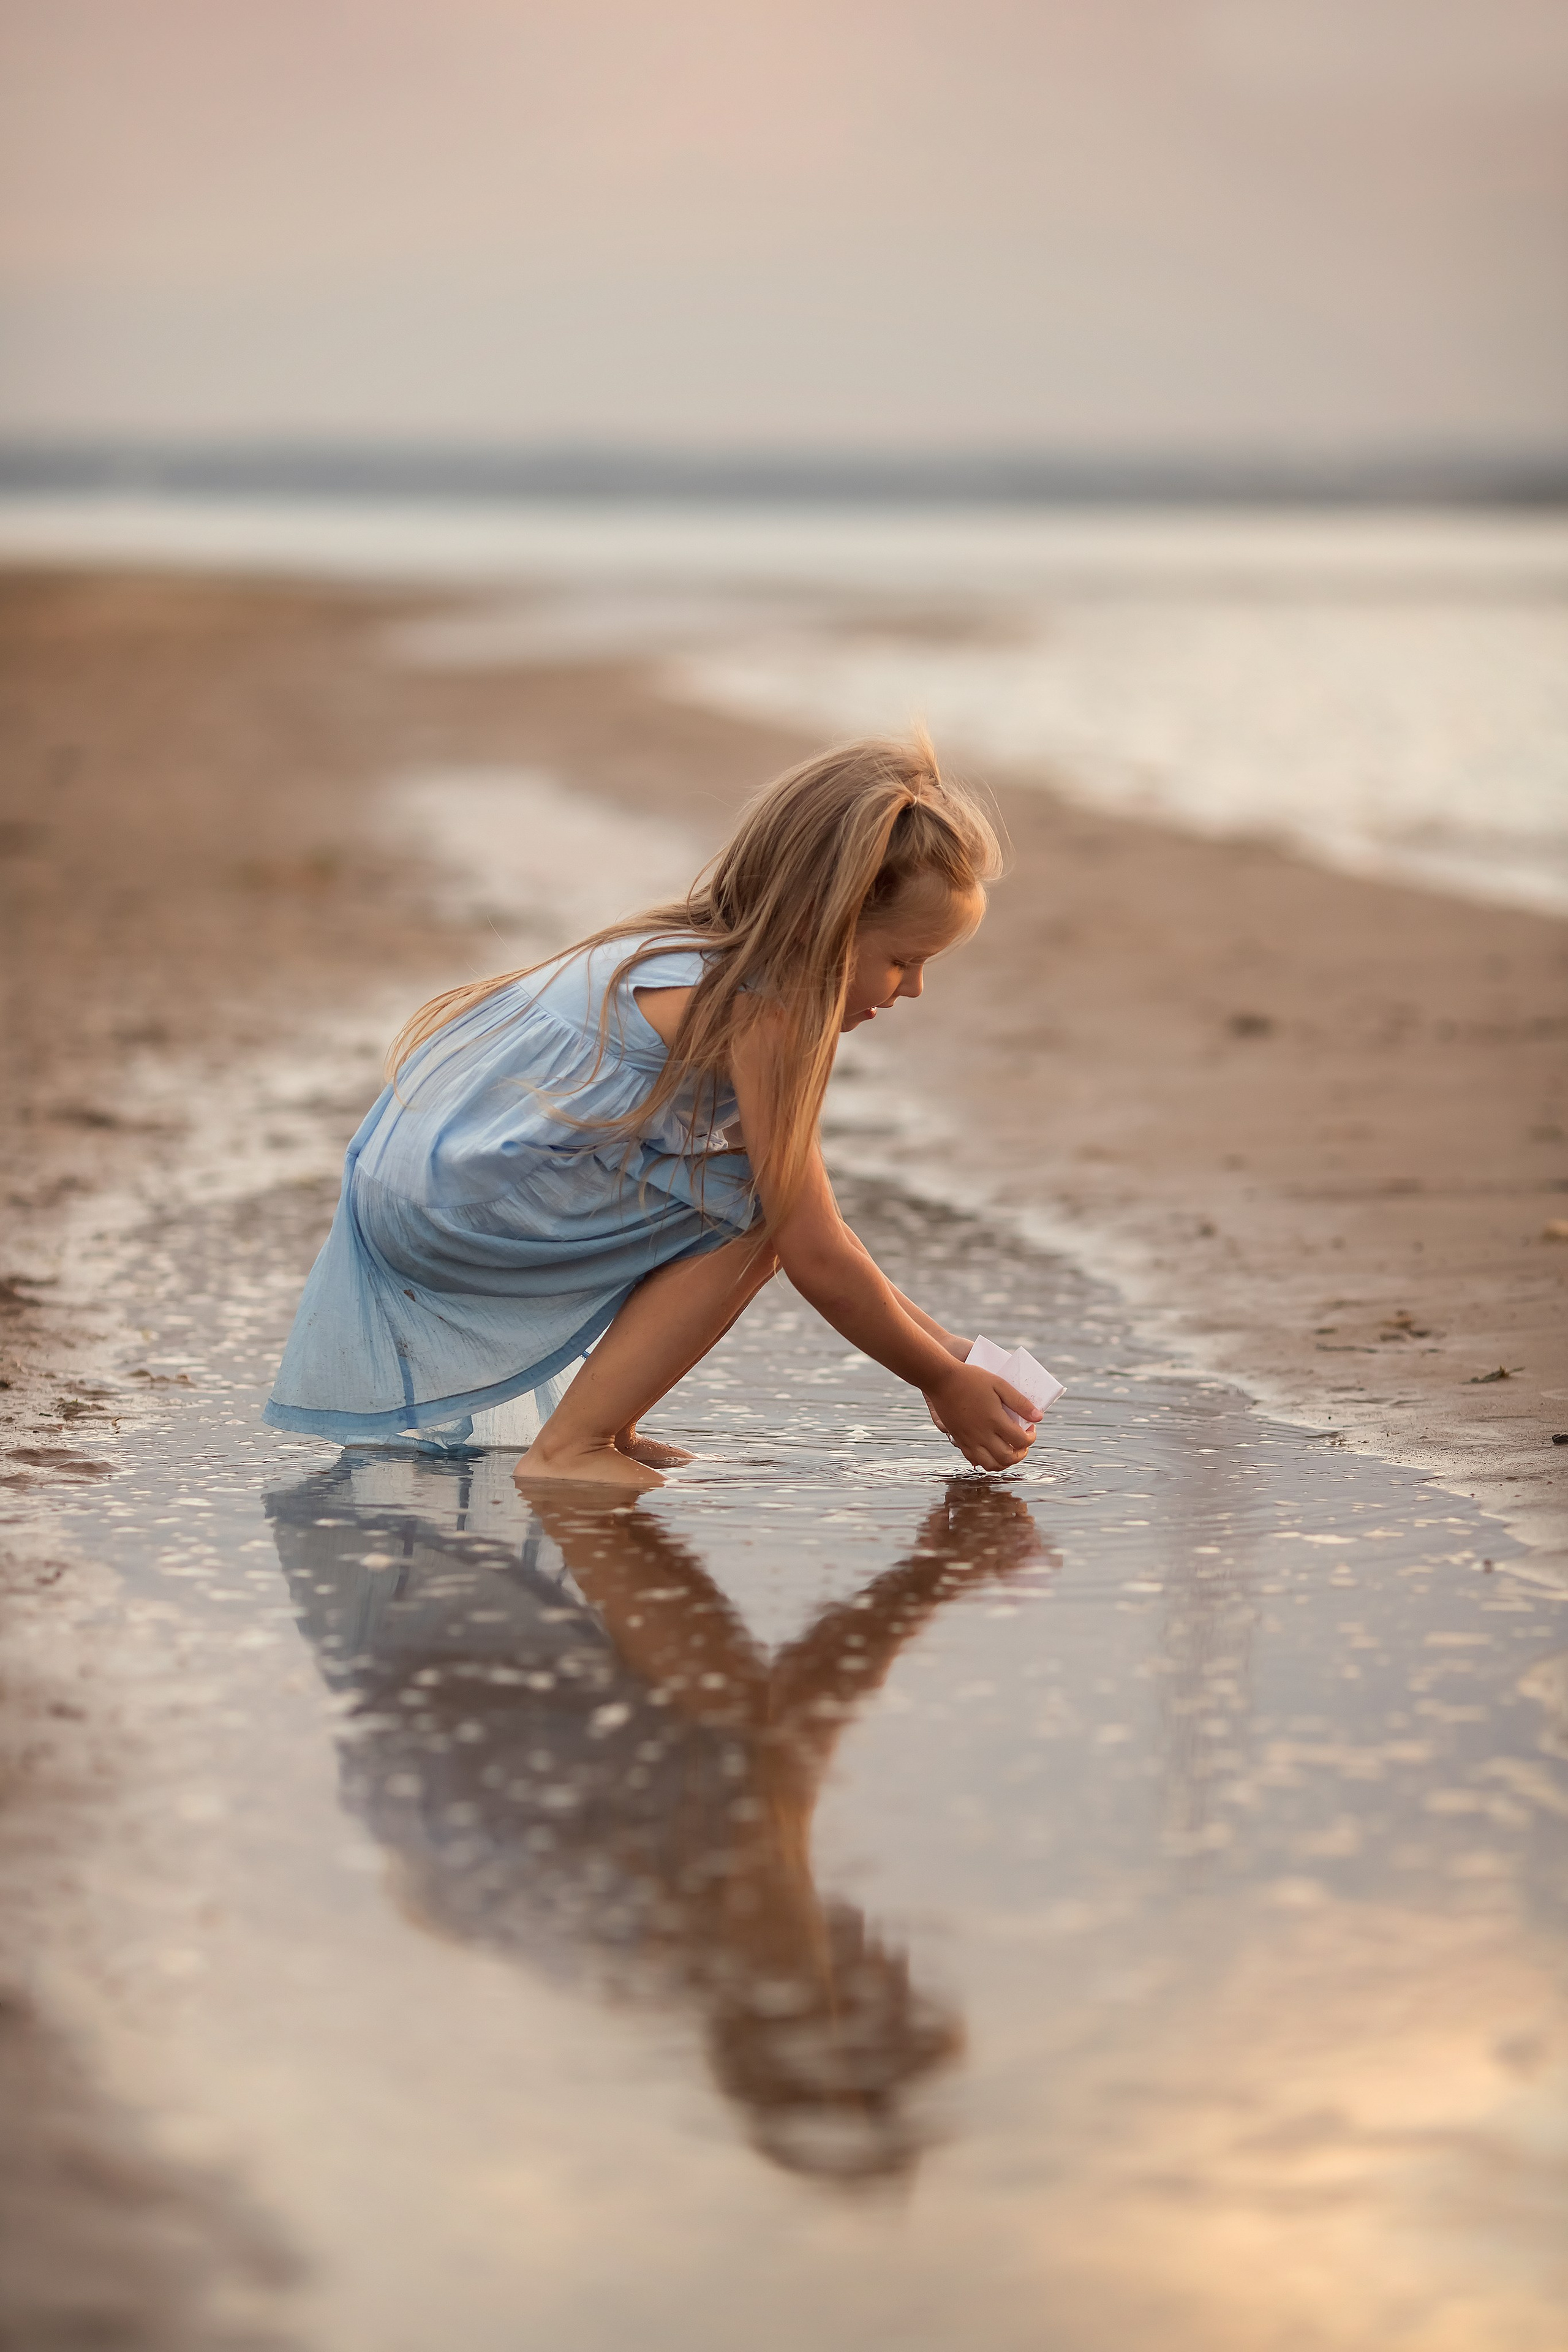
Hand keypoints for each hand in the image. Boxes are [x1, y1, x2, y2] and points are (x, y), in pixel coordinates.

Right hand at [923, 1363, 1040, 1471]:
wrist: (941, 1379)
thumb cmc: (971, 1378)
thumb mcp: (999, 1384)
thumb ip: (1020, 1402)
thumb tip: (1038, 1418)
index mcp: (994, 1420)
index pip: (1020, 1441)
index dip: (1031, 1437)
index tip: (1031, 1428)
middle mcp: (982, 1434)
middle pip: (1007, 1458)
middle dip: (1020, 1454)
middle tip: (1023, 1443)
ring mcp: (969, 1439)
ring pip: (990, 1464)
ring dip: (1004, 1462)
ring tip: (1009, 1450)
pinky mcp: (959, 1439)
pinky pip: (974, 1460)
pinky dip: (987, 1461)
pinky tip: (991, 1450)